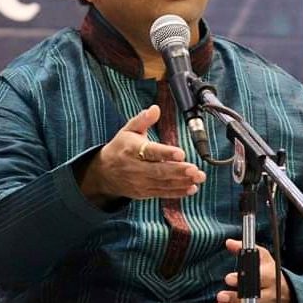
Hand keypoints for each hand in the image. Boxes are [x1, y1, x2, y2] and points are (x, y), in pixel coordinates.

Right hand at [79, 105, 205, 204]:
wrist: (104, 172)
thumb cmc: (120, 147)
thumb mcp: (128, 130)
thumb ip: (143, 119)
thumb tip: (155, 109)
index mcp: (131, 149)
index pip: (150, 152)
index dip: (165, 153)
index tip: (181, 153)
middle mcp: (135, 167)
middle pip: (159, 171)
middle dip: (178, 170)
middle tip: (195, 169)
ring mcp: (140, 182)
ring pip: (163, 183)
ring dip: (183, 181)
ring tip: (198, 177)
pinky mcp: (144, 193)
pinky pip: (163, 193)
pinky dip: (178, 192)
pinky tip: (191, 188)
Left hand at [215, 239, 291, 302]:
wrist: (286, 290)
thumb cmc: (269, 270)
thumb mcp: (261, 256)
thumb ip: (244, 249)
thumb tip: (229, 243)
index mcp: (269, 276)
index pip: (257, 278)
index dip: (242, 279)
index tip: (229, 278)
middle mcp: (269, 293)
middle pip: (253, 297)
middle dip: (235, 297)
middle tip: (221, 295)